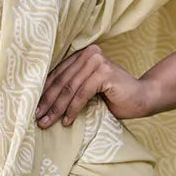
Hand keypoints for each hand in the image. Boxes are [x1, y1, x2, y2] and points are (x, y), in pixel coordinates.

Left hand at [34, 44, 156, 125]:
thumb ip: (71, 86)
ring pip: (69, 88)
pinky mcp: (104, 73)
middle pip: (62, 80)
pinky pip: (82, 94)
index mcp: (82, 54)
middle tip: (37, 118)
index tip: (32, 108)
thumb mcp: (87, 88)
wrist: (143, 98)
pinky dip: (72, 110)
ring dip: (57, 108)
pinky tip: (67, 122)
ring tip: (47, 122)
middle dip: (47, 101)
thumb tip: (42, 100)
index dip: (43, 92)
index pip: (58, 73)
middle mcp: (89, 53)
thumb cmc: (114, 96)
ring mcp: (97, 61)